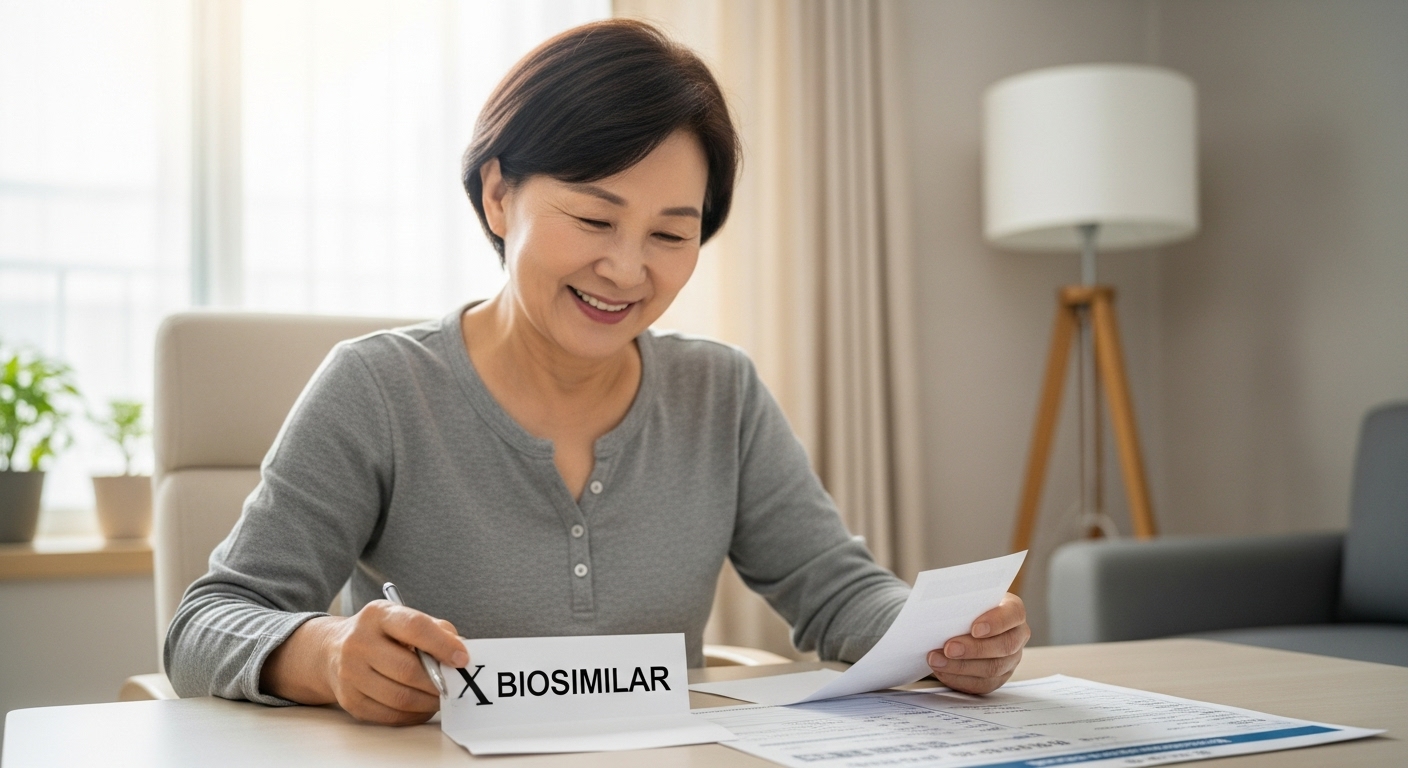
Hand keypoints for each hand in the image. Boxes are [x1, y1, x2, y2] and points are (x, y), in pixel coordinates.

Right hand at [261, 600, 467, 724]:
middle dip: (438, 682)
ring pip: (399, 697)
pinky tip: (422, 707)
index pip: (414, 627)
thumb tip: (462, 652)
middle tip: (454, 686)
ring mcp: (350, 673)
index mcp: (378, 615)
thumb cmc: (382, 635)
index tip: (463, 660)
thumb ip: (436, 630)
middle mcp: (359, 642)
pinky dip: (413, 715)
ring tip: (440, 697)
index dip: (442, 645)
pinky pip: (389, 715)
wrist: (333, 651)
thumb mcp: (404, 619)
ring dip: (428, 702)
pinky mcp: (349, 700)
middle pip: (407, 669)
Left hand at [927, 592, 1028, 694]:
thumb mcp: (966, 599)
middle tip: (949, 648)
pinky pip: (982, 684)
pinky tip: (942, 671)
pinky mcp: (998, 678)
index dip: (996, 622)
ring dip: (961, 666)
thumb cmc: (966, 607)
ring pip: (993, 668)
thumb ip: (962, 602)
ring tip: (936, 660)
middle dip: (974, 649)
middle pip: (1004, 645)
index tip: (974, 628)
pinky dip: (959, 679)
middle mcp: (1017, 636)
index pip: (1014, 614)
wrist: (963, 624)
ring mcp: (1010, 659)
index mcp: (1013, 610)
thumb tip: (941, 609)